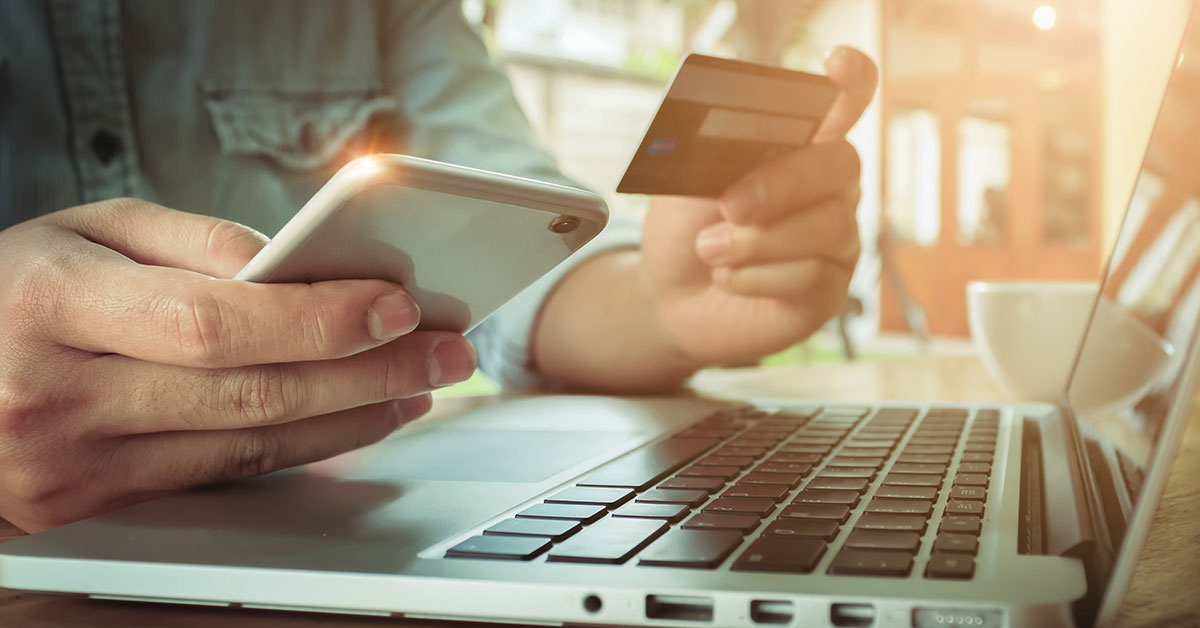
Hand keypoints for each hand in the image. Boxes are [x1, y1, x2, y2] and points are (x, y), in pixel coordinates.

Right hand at [0, 199, 476, 531]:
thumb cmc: (12, 289)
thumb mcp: (85, 230)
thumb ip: (190, 239)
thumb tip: (294, 268)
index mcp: (54, 306)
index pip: (212, 320)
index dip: (316, 318)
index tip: (399, 304)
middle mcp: (58, 396)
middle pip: (248, 392)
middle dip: (367, 371)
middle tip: (446, 350)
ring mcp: (74, 466)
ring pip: (248, 445)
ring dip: (351, 416)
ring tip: (419, 384)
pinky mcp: (94, 508)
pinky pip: (223, 475)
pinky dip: (301, 448)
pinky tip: (354, 422)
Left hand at [640, 46, 877, 364]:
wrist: (670, 297)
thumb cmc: (686, 229)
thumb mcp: (688, 184)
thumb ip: (719, 157)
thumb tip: (739, 140)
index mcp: (800, 147)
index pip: (844, 102)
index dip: (852, 80)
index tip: (835, 62)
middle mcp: (830, 189)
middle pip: (842, 163)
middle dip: (784, 183)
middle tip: (730, 205)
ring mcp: (836, 241)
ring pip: (830, 225)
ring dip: (759, 240)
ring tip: (708, 248)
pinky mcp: (829, 291)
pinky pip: (813, 277)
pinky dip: (758, 277)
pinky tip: (726, 278)